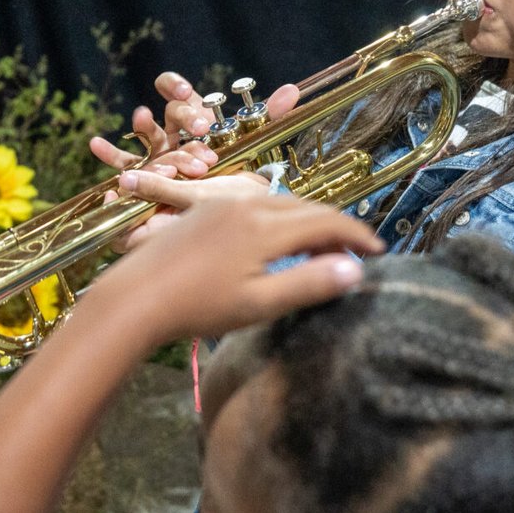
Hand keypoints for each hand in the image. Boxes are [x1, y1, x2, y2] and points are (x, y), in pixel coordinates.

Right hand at [88, 71, 299, 170]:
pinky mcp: (143, 180)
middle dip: (183, 118)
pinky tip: (96, 143)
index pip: (178, 94)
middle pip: (170, 117)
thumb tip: (293, 90)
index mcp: (193, 121)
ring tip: (144, 119)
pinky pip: (124, 165)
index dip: (178, 88)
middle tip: (200, 129)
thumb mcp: (250, 143)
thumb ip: (267, 116)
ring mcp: (156, 156)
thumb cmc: (230, 175)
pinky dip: (110, 154)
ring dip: (146, 126)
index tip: (188, 92)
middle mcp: (171, 135)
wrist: (217, 214)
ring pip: (151, 139)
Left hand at [90, 194, 383, 342]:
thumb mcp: (260, 304)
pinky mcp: (204, 211)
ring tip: (319, 253)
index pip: (327, 220)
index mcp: (265, 226)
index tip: (379, 253)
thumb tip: (356, 271)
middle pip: (307, 207)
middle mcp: (247, 204)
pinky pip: (256, 206)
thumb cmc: (198, 308)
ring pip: (280, 204)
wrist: (134, 297)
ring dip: (307, 224)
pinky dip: (280, 221)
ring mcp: (223, 204)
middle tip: (352, 258)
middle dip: (335, 229)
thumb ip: (309, 285)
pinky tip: (275, 245)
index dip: (357, 235)